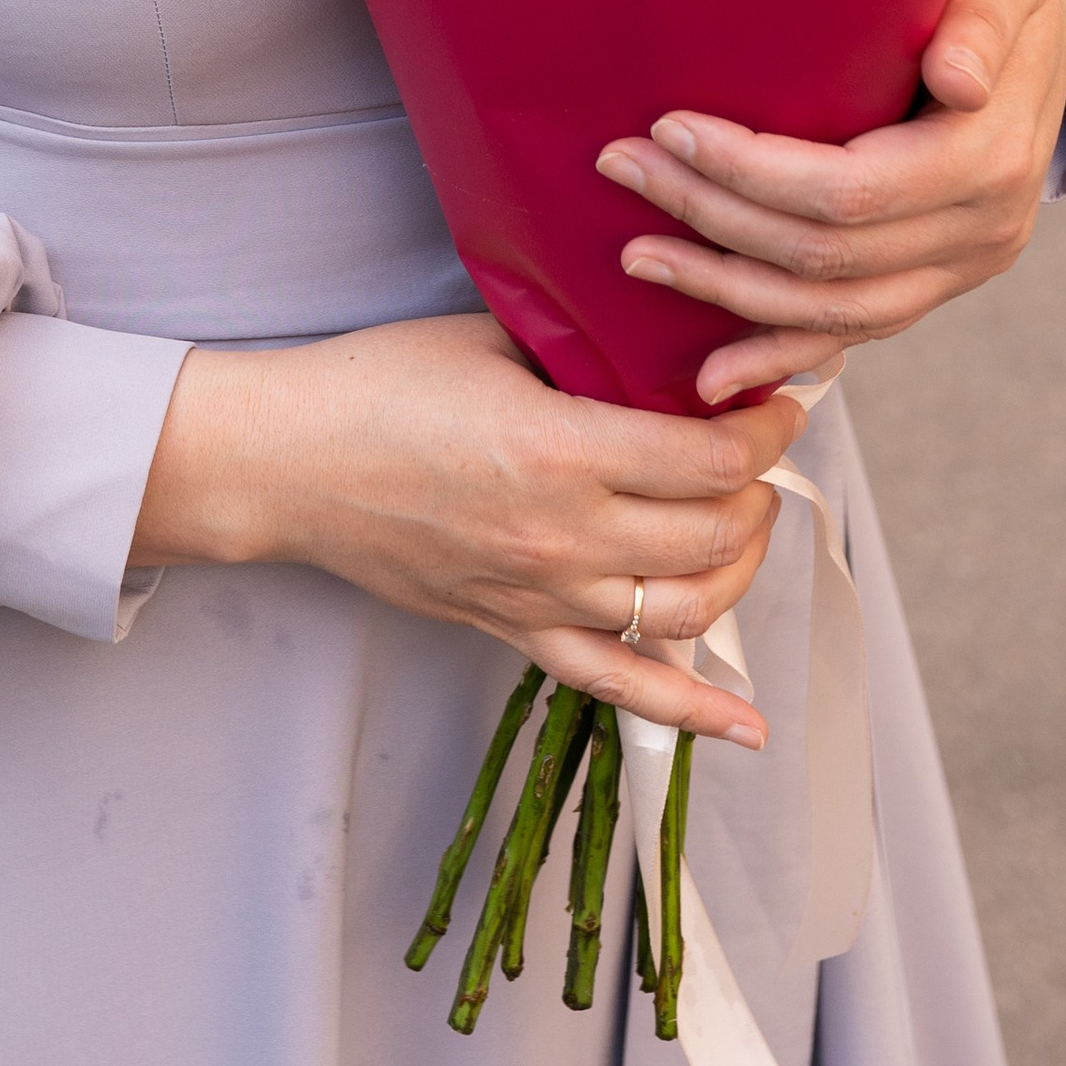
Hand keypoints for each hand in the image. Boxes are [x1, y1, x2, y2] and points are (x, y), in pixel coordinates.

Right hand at [131, 311, 808, 743]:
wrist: (286, 462)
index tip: (779, 401)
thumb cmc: (376, 384)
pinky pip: (619, 687)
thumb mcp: (491, 338)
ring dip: (740, 569)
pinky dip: (692, 712)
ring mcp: (542, 595)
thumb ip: (580, 350)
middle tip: (756, 450)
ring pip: (689, 611)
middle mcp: (564, 536)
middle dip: (758, 488)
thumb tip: (660, 348)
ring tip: (740, 524)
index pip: (710, 457)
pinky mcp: (514, 631)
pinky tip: (746, 727)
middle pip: (715, 535)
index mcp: (561, 450)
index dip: (766, 429)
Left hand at [596, 0, 1065, 408]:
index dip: (750, 171)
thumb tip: (958, 79)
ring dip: (725, 290)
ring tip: (637, 257)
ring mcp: (962, 267)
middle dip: (710, 218)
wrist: (1055, 18)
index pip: (847, 191)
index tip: (668, 128)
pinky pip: (855, 332)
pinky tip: (710, 375)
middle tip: (621, 169)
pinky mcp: (939, 279)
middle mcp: (982, 231)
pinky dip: (780, 352)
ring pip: (831, 311)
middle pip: (824, 256)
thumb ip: (980, 24)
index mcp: (990, 161)